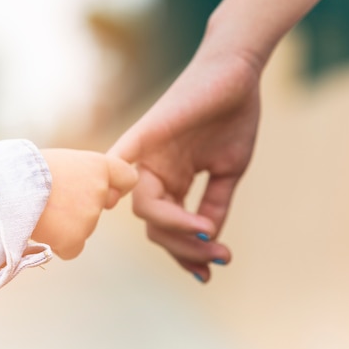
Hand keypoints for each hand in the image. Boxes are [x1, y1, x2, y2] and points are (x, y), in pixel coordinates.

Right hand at [32, 149, 137, 258]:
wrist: (3, 187)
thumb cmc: (23, 169)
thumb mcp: (59, 162)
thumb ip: (81, 176)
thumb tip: (88, 197)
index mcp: (98, 166)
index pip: (127, 177)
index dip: (116, 185)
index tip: (106, 190)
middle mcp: (100, 191)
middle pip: (97, 209)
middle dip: (80, 209)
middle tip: (51, 199)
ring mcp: (90, 217)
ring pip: (83, 230)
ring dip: (65, 225)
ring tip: (39, 210)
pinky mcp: (75, 239)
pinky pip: (72, 249)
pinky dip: (58, 244)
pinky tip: (41, 230)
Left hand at [108, 48, 261, 281]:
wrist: (239, 75)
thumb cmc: (233, 118)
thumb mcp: (228, 172)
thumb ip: (215, 206)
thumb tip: (209, 243)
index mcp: (171, 183)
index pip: (166, 228)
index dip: (184, 253)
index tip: (208, 273)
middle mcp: (154, 173)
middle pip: (153, 224)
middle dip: (184, 246)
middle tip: (216, 255)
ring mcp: (147, 154)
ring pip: (144, 206)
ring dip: (174, 226)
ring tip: (207, 233)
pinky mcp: (147, 131)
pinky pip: (122, 155)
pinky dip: (112, 177)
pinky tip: (109, 201)